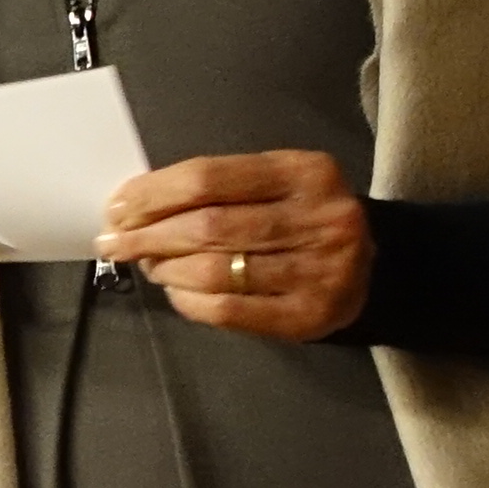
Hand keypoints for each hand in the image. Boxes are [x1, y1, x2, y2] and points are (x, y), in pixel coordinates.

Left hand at [98, 150, 369, 339]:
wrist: (372, 266)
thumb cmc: (303, 217)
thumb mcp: (277, 184)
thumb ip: (220, 188)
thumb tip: (138, 206)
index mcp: (306, 172)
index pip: (210, 178)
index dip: (154, 193)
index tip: (118, 207)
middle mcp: (319, 218)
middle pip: (208, 226)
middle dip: (149, 235)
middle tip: (116, 242)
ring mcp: (318, 271)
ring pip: (215, 271)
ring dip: (166, 268)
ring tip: (148, 264)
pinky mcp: (308, 316)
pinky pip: (228, 310)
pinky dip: (189, 301)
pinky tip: (175, 291)